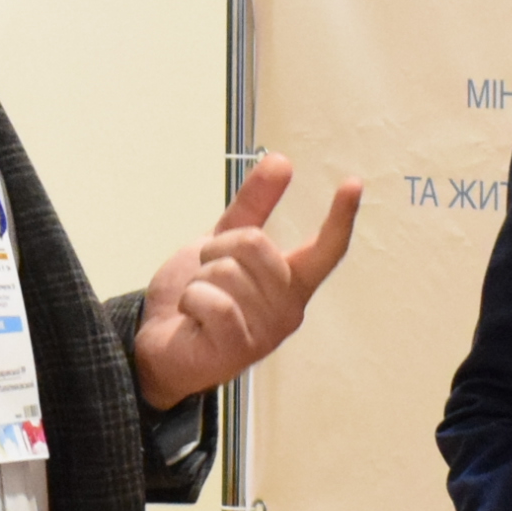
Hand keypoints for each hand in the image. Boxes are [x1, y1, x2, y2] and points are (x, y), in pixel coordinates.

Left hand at [131, 156, 361, 408]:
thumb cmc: (196, 298)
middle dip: (216, 249)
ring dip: (199, 279)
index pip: (326, 249)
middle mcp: (288, 309)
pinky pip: (213, 301)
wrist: (158, 347)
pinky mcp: (240, 350)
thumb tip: (282, 160)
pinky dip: (191, 300)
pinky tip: (192, 319)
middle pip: (254, 244)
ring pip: (228, 271)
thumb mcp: (221, 243)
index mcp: (290, 283)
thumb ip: (253, 207)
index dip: (340, 217)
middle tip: (206, 275)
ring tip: (199, 302)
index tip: (353, 184)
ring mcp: (267, 333)